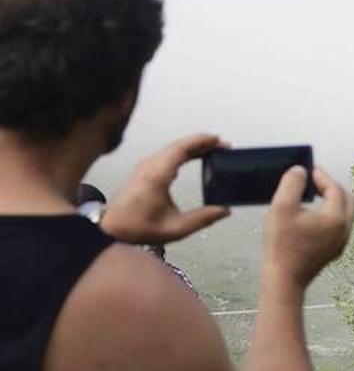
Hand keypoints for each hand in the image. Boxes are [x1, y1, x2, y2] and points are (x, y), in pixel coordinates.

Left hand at [101, 133, 230, 243]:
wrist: (111, 228)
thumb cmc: (140, 228)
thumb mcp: (176, 229)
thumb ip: (203, 219)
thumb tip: (225, 210)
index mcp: (157, 175)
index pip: (181, 149)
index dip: (202, 142)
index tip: (220, 141)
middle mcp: (150, 165)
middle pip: (178, 145)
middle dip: (202, 142)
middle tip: (223, 145)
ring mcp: (144, 166)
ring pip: (172, 148)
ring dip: (192, 146)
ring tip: (213, 150)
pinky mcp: (143, 170)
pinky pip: (166, 154)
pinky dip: (183, 152)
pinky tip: (193, 158)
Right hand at [262, 167, 353, 288]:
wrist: (284, 279)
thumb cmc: (282, 245)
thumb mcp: (282, 207)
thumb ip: (292, 183)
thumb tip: (300, 171)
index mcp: (336, 218)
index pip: (335, 189)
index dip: (322, 176)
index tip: (309, 170)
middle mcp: (344, 230)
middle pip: (348, 200)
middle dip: (332, 186)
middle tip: (314, 181)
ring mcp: (341, 242)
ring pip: (345, 214)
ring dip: (333, 200)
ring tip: (313, 195)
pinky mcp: (333, 251)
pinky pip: (338, 226)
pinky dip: (330, 214)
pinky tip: (312, 215)